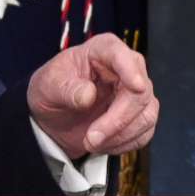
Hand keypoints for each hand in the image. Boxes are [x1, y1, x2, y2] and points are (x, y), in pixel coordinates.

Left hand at [26, 32, 157, 161]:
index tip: (135, 86)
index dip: (130, 70)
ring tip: (91, 143)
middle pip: (140, 92)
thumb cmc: (52, 90)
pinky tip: (104, 145)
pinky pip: (144, 132)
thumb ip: (66, 89)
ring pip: (146, 115)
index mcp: (102, 50)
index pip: (120, 54)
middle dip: (117, 120)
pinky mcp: (139, 116)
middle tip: (91, 138)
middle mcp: (125, 68)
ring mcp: (135, 93)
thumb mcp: (48, 86)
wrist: (53, 116)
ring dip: (120, 135)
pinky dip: (124, 144)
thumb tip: (87, 94)